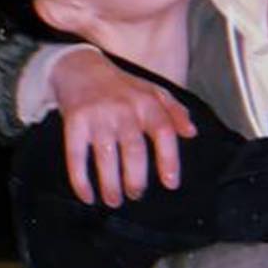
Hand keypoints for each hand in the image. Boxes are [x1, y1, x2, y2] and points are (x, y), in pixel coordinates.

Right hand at [52, 48, 196, 206]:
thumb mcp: (152, 91)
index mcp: (147, 102)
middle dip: (136, 179)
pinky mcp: (75, 121)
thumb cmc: (121, 86)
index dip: (169, 159)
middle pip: (134, 150)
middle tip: (136, 194)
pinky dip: (80, 180)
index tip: (171, 183)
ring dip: (111, 185)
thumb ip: (175, 111)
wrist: (80, 67)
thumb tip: (192, 133)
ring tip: (114, 200)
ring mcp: (98, 116)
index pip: (164, 131)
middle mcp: (124, 109)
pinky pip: (77, 156)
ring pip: (106, 158)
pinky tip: (87, 195)